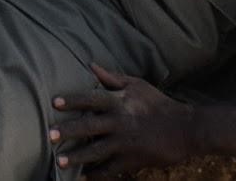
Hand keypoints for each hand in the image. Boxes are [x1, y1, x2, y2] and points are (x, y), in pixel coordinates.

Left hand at [49, 67, 221, 173]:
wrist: (186, 129)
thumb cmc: (159, 103)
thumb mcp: (137, 85)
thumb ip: (112, 78)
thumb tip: (91, 65)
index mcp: (120, 101)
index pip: (91, 98)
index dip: (72, 100)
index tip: (54, 103)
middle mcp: (120, 122)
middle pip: (89, 127)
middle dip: (68, 132)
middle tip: (49, 136)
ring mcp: (126, 143)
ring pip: (96, 151)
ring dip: (77, 158)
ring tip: (60, 162)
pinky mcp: (133, 160)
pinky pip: (111, 169)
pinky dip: (97, 174)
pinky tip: (84, 177)